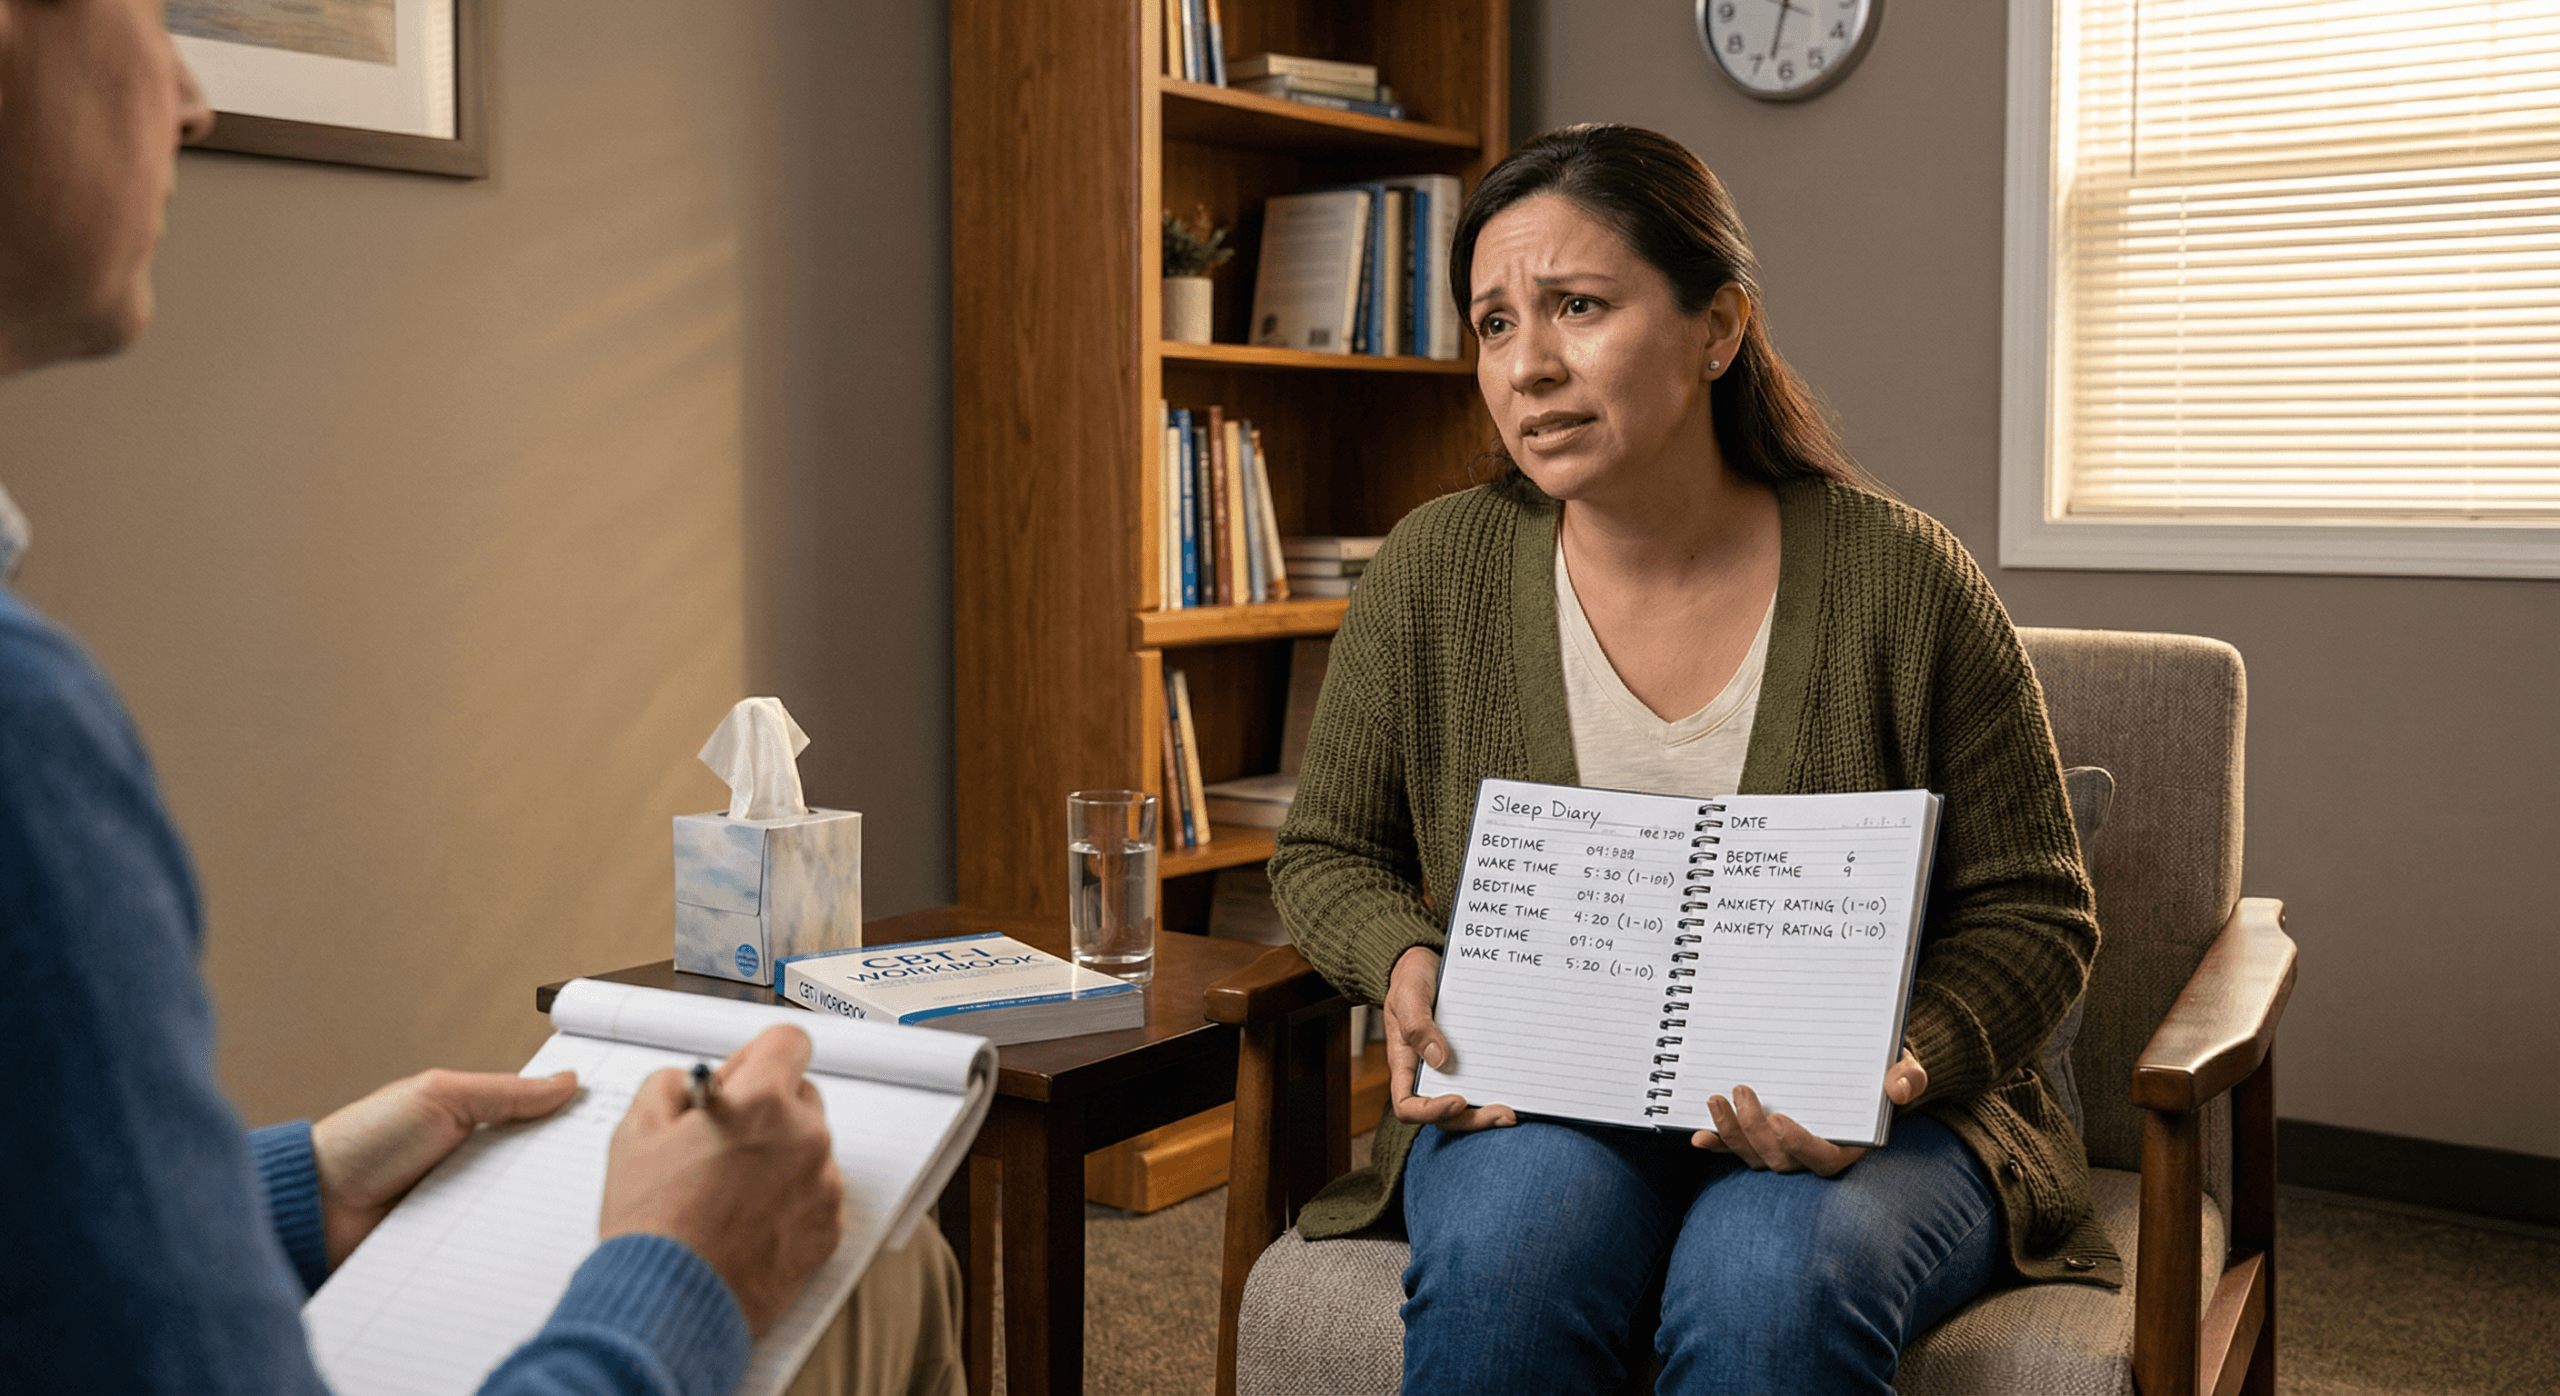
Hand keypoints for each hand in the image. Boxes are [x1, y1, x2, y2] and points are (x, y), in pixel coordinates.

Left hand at [311, 1067, 582, 1266]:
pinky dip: (510, 1245)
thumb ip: (504, 1092)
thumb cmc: (364, 1142)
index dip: (571, 1121)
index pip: (538, 1123)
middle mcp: (475, 1168)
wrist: (314, 1207)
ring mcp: (465, 1210)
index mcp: (475, 1125)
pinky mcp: (454, 1249)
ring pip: (521, 1211)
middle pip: (538, 1170)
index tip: (612, 1120)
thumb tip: (566, 1082)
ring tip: (574, 1211)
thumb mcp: (439, 1097)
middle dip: (565, 1171)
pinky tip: (533, 1244)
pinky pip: (494, 1247)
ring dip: (540, 1211)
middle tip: (604, 1172)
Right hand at [601, 1024, 844, 1335]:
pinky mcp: (828, 1228)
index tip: (737, 1081)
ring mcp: (823, 1185)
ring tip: (728, 1192)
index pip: (788, 1041)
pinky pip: (816, 1194)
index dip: (755, 1058)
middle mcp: (805, 1138)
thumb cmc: (652, 1225)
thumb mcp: (636, 1132)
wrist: (668, 1303)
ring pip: (808, 1148)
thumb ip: (669, 1085)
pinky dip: (789, 1200)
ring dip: (778, 1157)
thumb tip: (689, 1082)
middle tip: (721, 1144)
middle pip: (800, 1096)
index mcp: (763, 1103)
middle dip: (765, 1110)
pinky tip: (747, 1221)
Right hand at [1385, 945, 1515, 1131]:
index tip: (1458, 1100)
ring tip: (1513, 1112)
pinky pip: (1480, 1081)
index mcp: (1405, 1064)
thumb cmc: (1410, 980)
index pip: (1407, 1105)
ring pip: (1464, 1106)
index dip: (1431, 1112)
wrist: (1426, 964)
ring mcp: (1448, 1068)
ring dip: (1487, 1113)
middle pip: (1444, 1115)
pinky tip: (1517, 1084)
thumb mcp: (1408, 996)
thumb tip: (1440, 1060)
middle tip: (1504, 1114)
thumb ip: (1417, 1026)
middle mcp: (1427, 1073)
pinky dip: (1497, 1089)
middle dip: (1472, 1120)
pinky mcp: (1468, 1059)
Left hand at [1691, 1048, 1926, 1176]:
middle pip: (1779, 1160)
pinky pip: (1738, 1148)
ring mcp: (1785, 1148)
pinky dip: (1718, 1143)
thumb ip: (1910, 1077)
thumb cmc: (1886, 1070)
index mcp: (1850, 1145)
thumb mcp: (1906, 1066)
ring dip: (1730, 1133)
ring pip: (1754, 1156)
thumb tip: (1900, 1088)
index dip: (1798, 1146)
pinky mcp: (1764, 1138)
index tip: (1778, 1120)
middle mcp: (1813, 1153)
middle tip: (1741, 1091)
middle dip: (1753, 1131)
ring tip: (1715, 1099)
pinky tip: (1698, 1135)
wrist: (1866, 1067)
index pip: (1823, 1159)